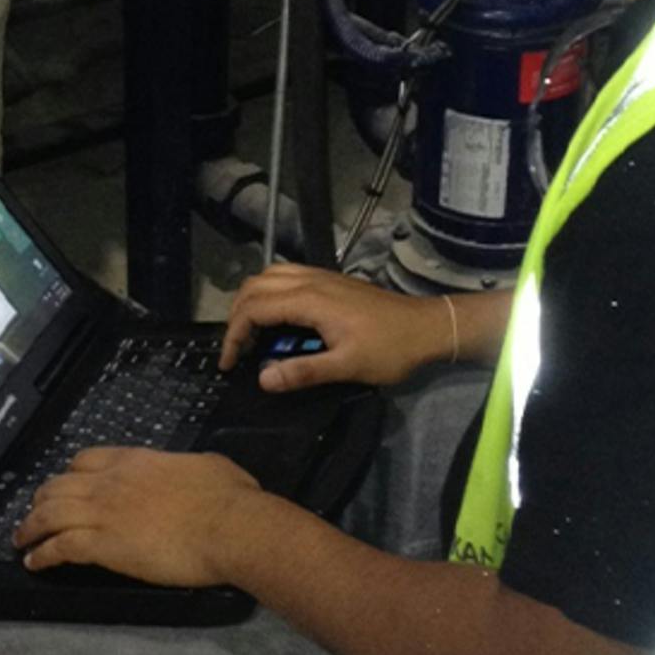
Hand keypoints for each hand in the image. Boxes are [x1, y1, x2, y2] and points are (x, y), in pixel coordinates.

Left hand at [13, 448, 261, 587]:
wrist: (227, 525)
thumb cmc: (226, 496)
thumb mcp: (207, 465)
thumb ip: (187, 468)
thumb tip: (194, 473)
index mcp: (134, 459)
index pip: (85, 460)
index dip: (69, 474)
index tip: (66, 486)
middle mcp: (110, 481)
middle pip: (58, 485)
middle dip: (41, 500)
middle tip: (35, 515)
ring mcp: (103, 512)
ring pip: (49, 514)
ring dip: (30, 527)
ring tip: (21, 540)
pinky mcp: (103, 545)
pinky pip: (59, 547)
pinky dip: (41, 554)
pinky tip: (33, 562)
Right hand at [220, 262, 449, 391]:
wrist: (426, 327)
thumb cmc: (390, 349)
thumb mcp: (347, 367)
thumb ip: (303, 372)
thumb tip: (262, 379)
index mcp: (310, 300)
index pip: (254, 308)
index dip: (233, 334)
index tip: (228, 363)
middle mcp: (311, 280)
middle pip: (255, 285)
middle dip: (236, 315)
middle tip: (236, 350)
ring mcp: (321, 276)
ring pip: (269, 275)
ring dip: (251, 300)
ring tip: (250, 333)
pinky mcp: (330, 280)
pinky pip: (286, 276)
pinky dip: (269, 293)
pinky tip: (276, 318)